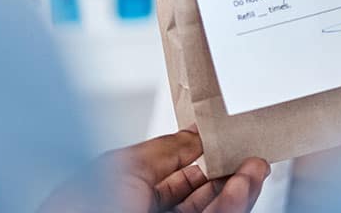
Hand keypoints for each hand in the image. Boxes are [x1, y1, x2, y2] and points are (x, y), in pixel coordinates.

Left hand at [41, 128, 270, 212]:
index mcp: (127, 195)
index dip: (202, 157)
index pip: (174, 176)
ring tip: (255, 168)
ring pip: (212, 211)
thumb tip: (197, 135)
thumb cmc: (85, 205)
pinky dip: (234, 203)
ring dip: (238, 189)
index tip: (226, 142)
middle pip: (199, 196)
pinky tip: (244, 184)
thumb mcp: (125, 164)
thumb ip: (167, 148)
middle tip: (250, 155)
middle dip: (228, 173)